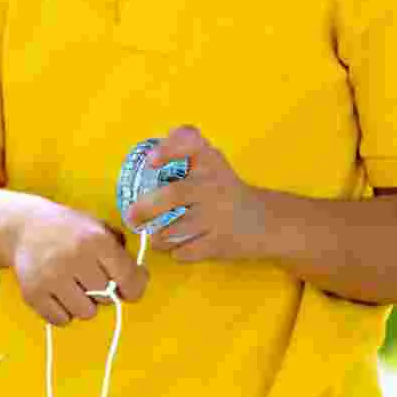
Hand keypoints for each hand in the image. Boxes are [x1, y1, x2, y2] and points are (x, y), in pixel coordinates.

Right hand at [12, 196, 150, 327]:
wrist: (22, 226)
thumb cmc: (69, 230)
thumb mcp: (98, 228)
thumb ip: (121, 253)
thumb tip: (139, 281)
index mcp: (96, 240)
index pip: (129, 279)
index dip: (133, 288)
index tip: (127, 289)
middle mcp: (75, 258)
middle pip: (107, 299)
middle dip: (102, 292)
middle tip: (89, 279)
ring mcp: (51, 277)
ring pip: (85, 313)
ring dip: (83, 304)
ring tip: (73, 287)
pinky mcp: (32, 293)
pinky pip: (61, 320)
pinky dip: (62, 312)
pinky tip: (58, 294)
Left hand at [123, 125, 268, 263]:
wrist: (266, 220)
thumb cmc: (223, 189)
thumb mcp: (210, 162)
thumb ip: (183, 149)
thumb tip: (151, 150)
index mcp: (210, 161)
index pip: (191, 143)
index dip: (168, 150)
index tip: (150, 161)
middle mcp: (214, 185)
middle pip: (173, 195)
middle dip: (145, 208)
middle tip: (131, 216)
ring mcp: (219, 216)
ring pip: (174, 229)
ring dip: (157, 235)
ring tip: (154, 234)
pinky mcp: (221, 243)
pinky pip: (185, 251)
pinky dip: (174, 252)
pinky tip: (176, 246)